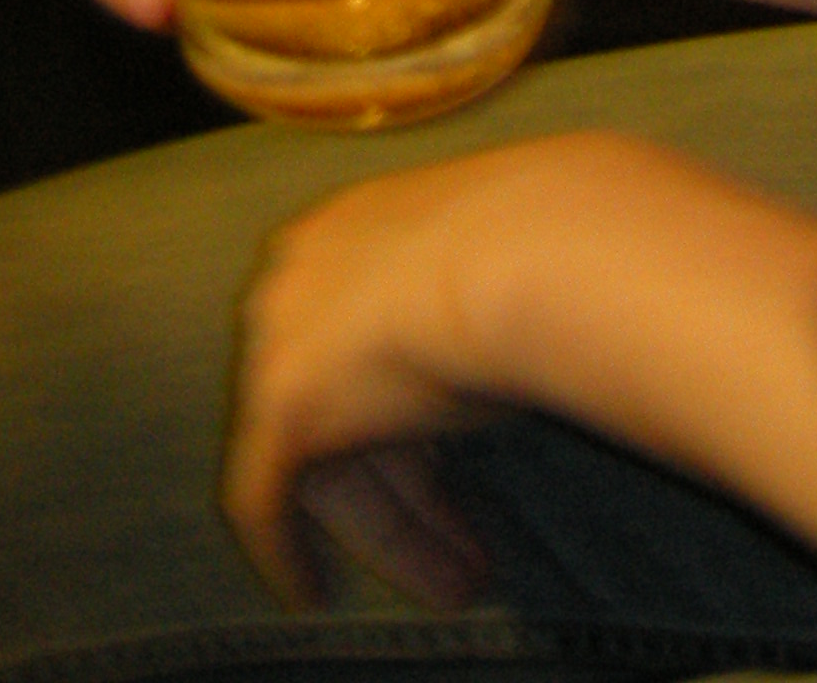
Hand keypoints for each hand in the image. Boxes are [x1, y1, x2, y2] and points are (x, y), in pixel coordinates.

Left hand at [222, 132, 724, 605]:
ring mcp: (284, 334)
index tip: (459, 464)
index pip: (373, 330)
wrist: (537, 244)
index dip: (418, 410)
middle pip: (347, 397)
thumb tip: (543, 340)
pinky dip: (288, 549)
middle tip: (468, 544)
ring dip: (392, 522)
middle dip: (411, 479)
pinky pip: (264, 496)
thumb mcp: (514, 272)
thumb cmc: (552, 243)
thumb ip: (494, 305)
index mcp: (359, 221)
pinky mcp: (282, 405)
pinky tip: (312, 595)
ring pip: (327, 453)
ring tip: (458, 582)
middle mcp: (304, 271)